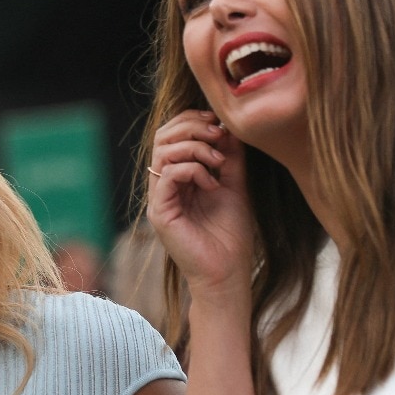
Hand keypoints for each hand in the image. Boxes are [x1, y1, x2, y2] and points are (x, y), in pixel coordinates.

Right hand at [147, 110, 255, 307]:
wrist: (227, 273)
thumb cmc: (230, 236)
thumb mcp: (234, 186)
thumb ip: (229, 157)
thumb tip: (229, 126)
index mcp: (178, 177)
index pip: (172, 135)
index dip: (191, 120)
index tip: (218, 123)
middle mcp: (164, 185)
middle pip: (162, 137)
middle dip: (191, 127)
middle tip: (217, 134)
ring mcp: (160, 198)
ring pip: (163, 153)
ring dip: (195, 147)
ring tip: (218, 162)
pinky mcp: (160, 212)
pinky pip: (168, 175)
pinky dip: (192, 170)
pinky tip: (211, 183)